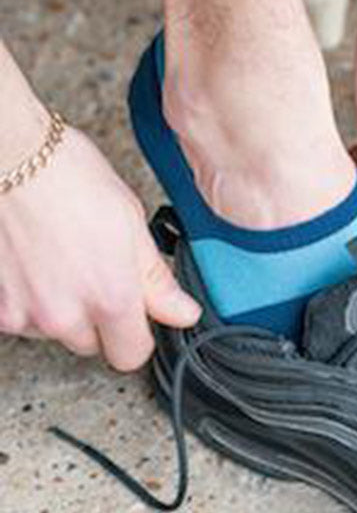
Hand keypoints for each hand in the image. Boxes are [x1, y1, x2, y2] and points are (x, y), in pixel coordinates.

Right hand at [0, 125, 200, 370]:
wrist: (8, 157)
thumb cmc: (68, 177)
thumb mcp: (130, 223)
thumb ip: (155, 280)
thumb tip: (182, 313)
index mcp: (109, 297)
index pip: (132, 355)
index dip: (139, 334)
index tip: (140, 313)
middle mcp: (63, 315)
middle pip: (93, 345)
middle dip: (101, 318)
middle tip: (99, 272)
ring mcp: (23, 314)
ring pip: (56, 332)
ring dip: (64, 309)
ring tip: (65, 260)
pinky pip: (22, 320)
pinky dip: (30, 301)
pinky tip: (36, 263)